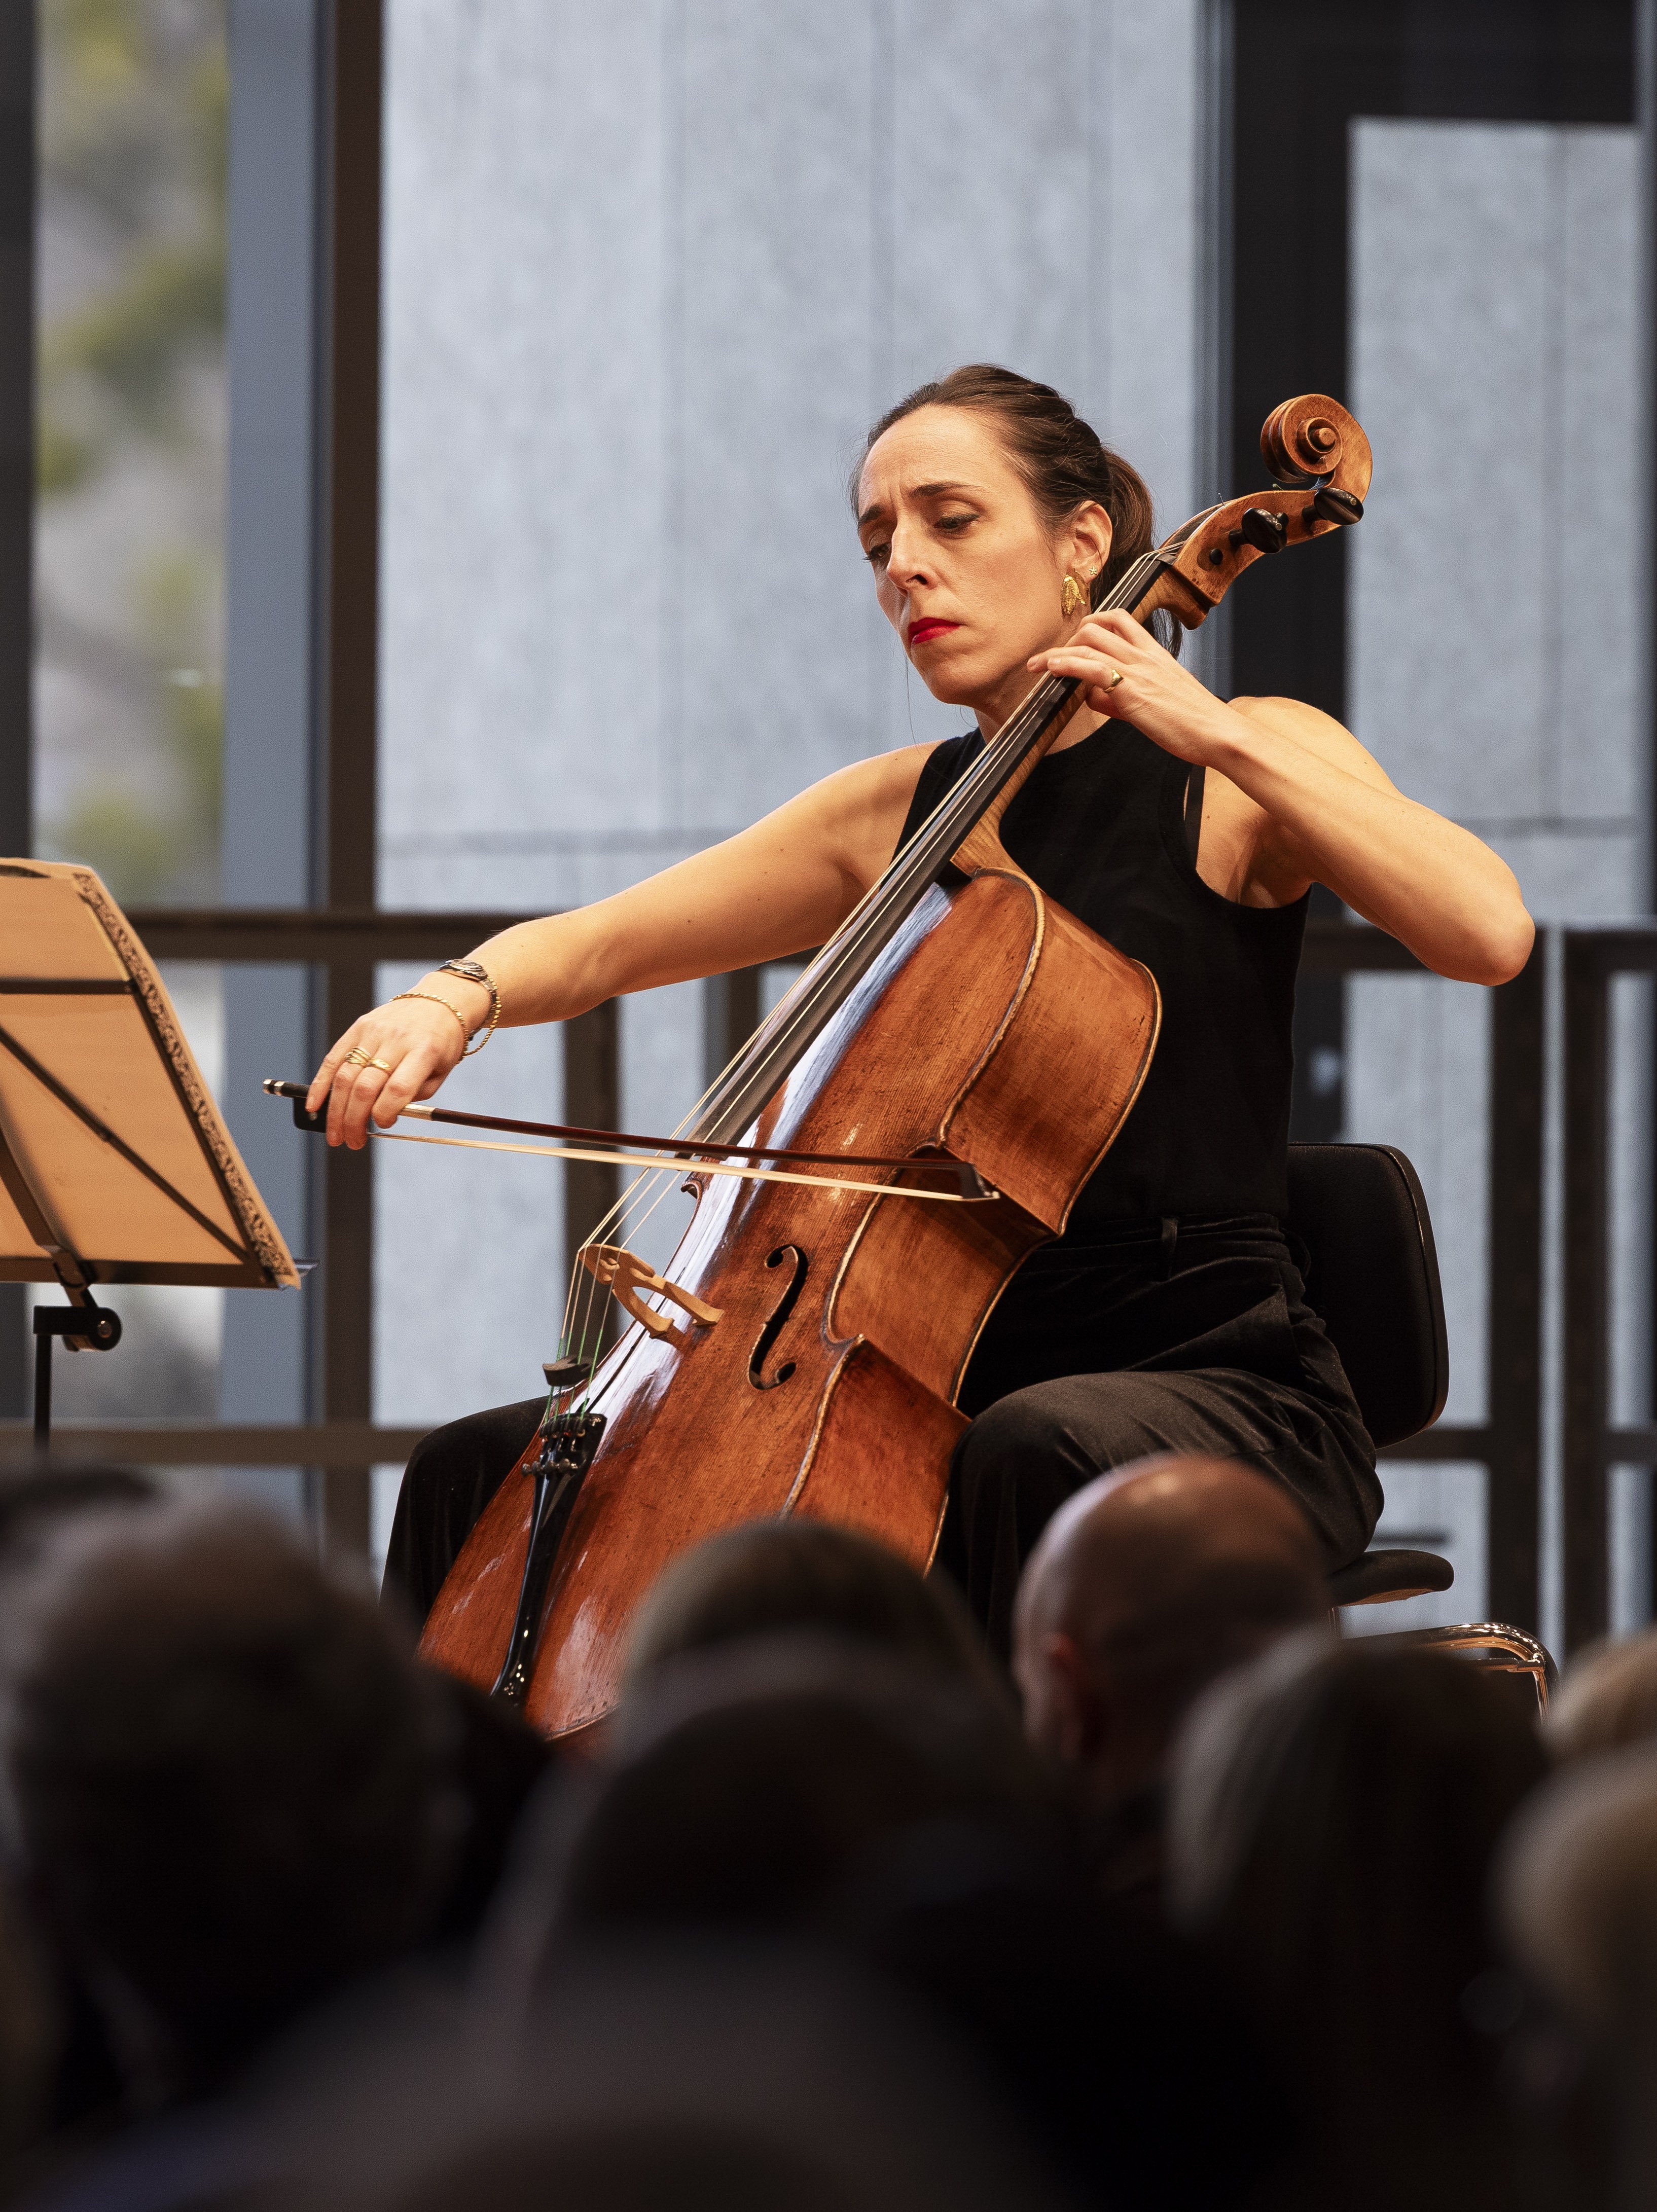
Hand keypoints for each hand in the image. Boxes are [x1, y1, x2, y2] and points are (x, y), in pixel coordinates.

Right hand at [305, 980, 481, 1148]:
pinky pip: (333, 1058)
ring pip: (345, 1076)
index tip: (382, 1125)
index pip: (397, 1088)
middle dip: (354, 1121)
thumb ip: (415, 1095)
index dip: (385, 1113)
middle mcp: (395, 1040)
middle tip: (351, 1141)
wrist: (439, 1001)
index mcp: (424, 1051)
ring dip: (336, 1111)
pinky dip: (321, 1084)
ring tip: (336, 1134)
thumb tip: (382, 1116)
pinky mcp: (357, 1028)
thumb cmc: (441, 1041)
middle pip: (365, 1087)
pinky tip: (314, 1105)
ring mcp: (373, 1032)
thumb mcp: (441, 1071)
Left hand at [1028, 609, 1237, 765]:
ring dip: (1057, 653)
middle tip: (1050, 659)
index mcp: (1154, 653)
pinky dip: (1068, 665)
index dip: (1092, 623)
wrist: (1216, 732)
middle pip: (1099, 626)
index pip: (1120, 619)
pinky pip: (1093, 667)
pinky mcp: (1132, 690)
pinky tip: (1052, 669)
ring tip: (1037, 665)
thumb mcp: (1157, 703)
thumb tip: (1095, 698)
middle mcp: (1145, 655)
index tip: (1074, 638)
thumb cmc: (1193, 722)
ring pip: (1090, 643)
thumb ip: (1123, 698)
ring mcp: (1138, 670)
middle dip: (1069, 639)